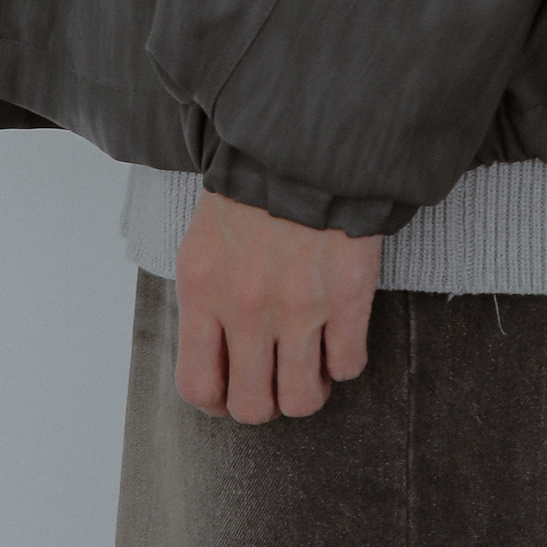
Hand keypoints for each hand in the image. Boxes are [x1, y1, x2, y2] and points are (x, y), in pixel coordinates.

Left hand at [173, 185, 382, 422]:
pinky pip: (349, 365)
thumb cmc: (252, 191)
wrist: (308, 140)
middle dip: (267, 401)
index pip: (198, 386)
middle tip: (277, 377)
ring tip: (312, 363)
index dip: (218, 402)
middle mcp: (246, 305)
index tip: (233, 391)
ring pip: (303, 399)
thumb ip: (204, 302)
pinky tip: (340, 334)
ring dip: (308, 388)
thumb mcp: (204, 242)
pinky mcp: (348, 294)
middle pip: (252, 406)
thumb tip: (216, 360)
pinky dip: (345, 361)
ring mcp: (300, 304)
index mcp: (202, 289)